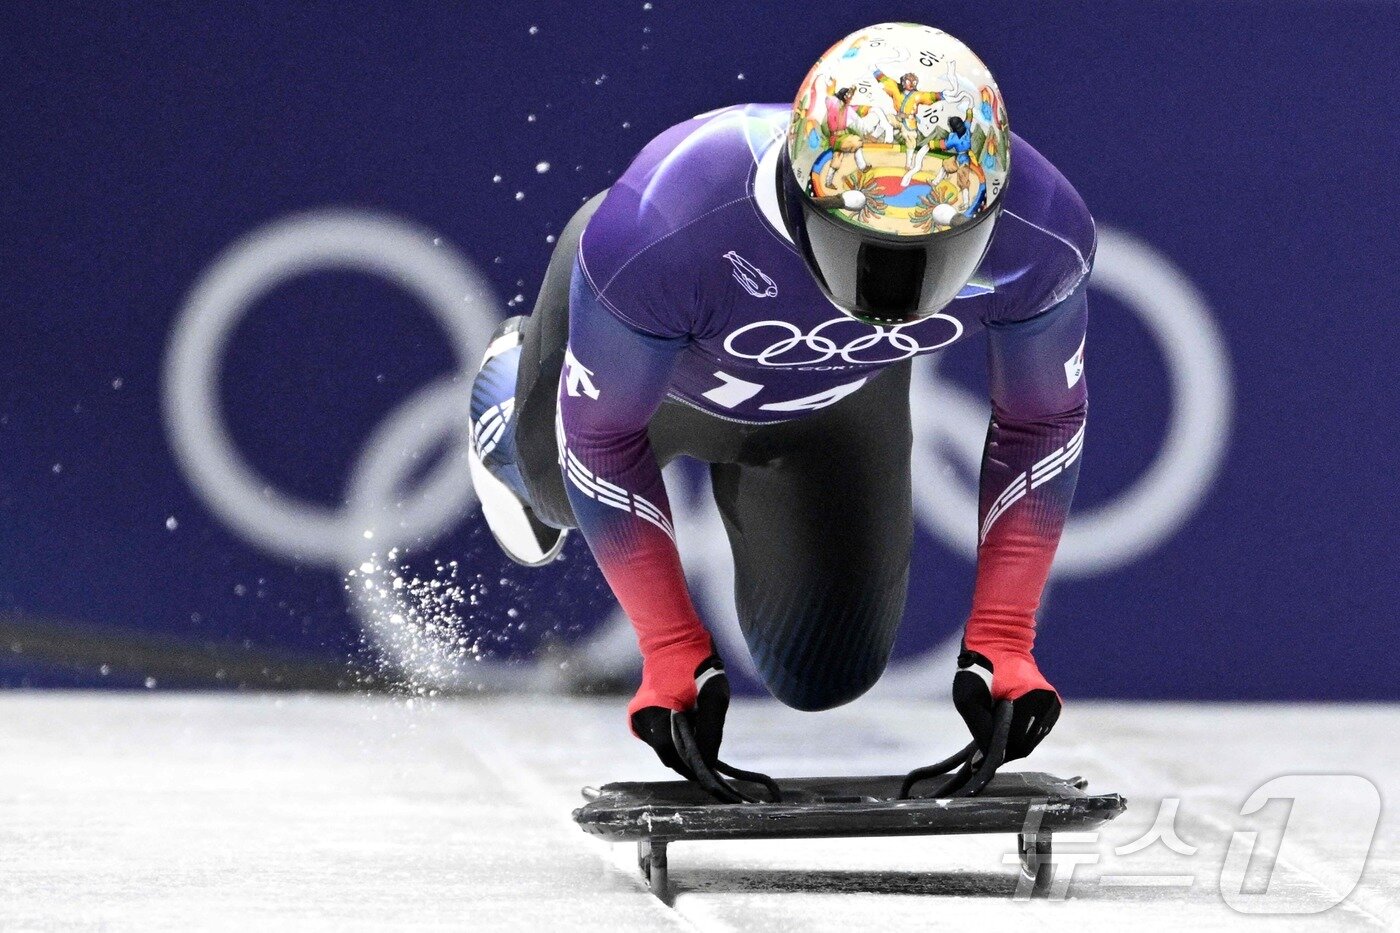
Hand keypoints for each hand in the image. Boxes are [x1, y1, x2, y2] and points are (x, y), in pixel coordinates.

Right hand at [629, 651, 729, 779]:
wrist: (674, 638)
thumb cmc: (697, 663)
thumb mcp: (714, 695)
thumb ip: (711, 730)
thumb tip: (709, 761)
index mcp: (654, 714)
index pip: (671, 754)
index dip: (691, 765)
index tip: (710, 771)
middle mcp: (641, 719)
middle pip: (667, 753)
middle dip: (689, 756)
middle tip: (709, 751)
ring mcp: (640, 717)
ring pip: (664, 746)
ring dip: (683, 745)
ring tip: (701, 729)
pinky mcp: (643, 716)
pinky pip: (661, 735)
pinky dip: (676, 736)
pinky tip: (691, 723)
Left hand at [952, 648, 1060, 761]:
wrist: (998, 640)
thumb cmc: (979, 667)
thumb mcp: (968, 699)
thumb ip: (981, 729)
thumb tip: (989, 755)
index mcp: (1033, 702)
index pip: (1016, 745)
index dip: (997, 753)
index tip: (978, 755)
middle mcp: (1048, 705)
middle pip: (1024, 745)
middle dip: (1003, 745)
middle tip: (984, 732)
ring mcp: (1052, 706)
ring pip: (1030, 740)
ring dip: (1011, 737)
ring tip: (994, 719)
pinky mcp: (1052, 706)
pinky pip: (1034, 731)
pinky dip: (1018, 730)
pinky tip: (1005, 717)